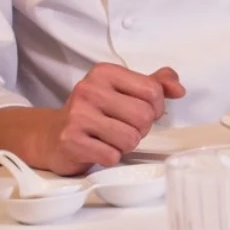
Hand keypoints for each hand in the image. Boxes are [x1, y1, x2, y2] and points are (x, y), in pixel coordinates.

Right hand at [41, 63, 185, 172]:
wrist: (51, 135)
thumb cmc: (94, 112)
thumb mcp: (123, 90)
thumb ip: (155, 84)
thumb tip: (179, 89)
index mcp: (105, 72)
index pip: (153, 91)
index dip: (156, 108)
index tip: (142, 112)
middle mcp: (89, 89)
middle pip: (144, 116)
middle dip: (141, 129)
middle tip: (123, 128)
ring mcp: (78, 115)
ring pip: (131, 138)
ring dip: (126, 145)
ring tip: (110, 139)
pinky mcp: (70, 140)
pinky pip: (112, 155)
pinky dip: (110, 157)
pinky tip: (98, 149)